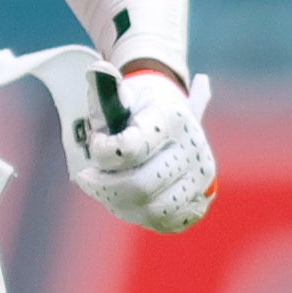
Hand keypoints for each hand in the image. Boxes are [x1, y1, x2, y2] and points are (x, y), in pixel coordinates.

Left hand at [70, 64, 215, 232]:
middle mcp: (194, 147)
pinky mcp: (202, 199)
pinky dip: (140, 214)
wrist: (168, 114)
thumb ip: (106, 90)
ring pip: (151, 210)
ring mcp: (202, 175)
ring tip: (107, 187)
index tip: (97, 142)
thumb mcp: (116, 94)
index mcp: (171, 117)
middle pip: (138, 186)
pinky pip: (166, 222)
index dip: (102, 151)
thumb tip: (98, 71)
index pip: (128, 150)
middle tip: (89, 175)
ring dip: (118, 202)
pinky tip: (127, 199)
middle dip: (103, 184)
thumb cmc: (134, 106)